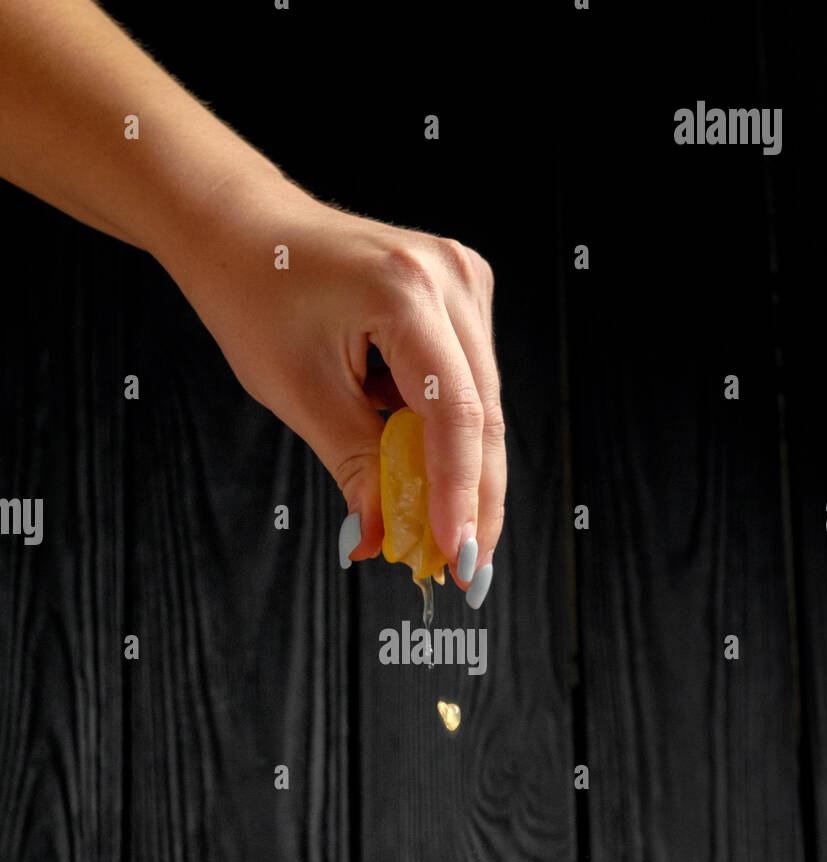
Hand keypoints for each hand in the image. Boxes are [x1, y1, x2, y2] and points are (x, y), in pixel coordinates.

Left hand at [166, 174, 505, 596]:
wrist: (243, 228)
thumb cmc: (256, 294)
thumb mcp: (299, 391)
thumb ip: (354, 466)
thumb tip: (382, 539)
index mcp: (408, 292)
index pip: (455, 416)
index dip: (460, 496)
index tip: (457, 557)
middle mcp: (451, 277)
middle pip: (484, 415)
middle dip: (474, 499)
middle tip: (466, 569)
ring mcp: (462, 279)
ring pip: (482, 404)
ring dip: (461, 472)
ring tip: (442, 534)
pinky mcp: (459, 293)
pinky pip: (465, 381)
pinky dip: (445, 433)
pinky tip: (421, 468)